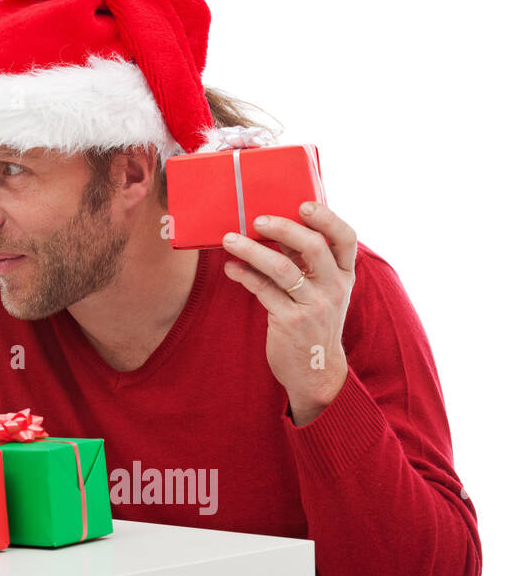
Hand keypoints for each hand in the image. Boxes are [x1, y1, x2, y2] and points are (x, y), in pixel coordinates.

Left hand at [221, 201, 356, 425]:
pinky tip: (231, 268)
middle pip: (313, 247)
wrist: (316, 371)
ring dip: (252, 250)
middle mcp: (334, 288)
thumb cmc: (313, 321)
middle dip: (283, 228)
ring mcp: (314, 306)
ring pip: (282, 269)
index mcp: (345, 274)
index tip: (303, 204)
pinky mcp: (291, 322)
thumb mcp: (321, 291)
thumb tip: (274, 225)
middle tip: (257, 219)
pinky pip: (263, 291)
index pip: (346, 238)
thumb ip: (306, 262)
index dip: (327, 218)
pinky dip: (244, 275)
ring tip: (229, 240)